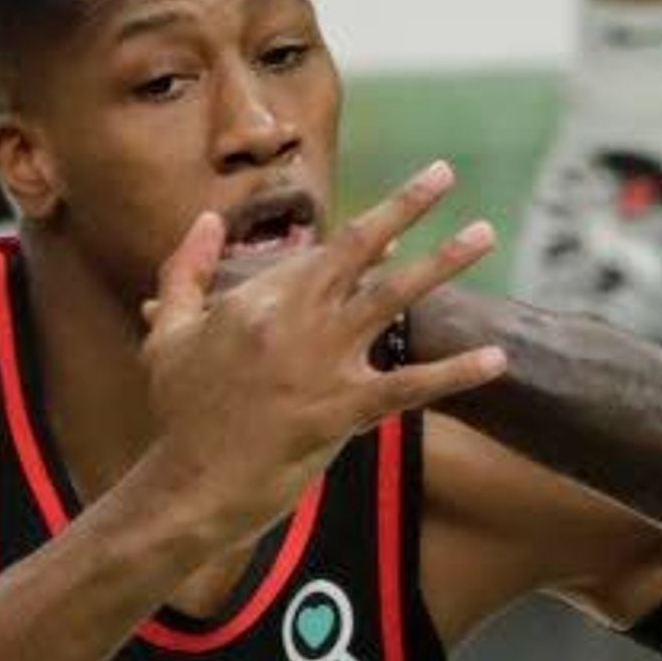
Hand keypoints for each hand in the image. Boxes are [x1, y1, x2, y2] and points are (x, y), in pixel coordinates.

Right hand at [134, 160, 503, 547]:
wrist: (189, 486)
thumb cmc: (178, 412)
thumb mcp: (166, 332)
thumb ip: (186, 270)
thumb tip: (205, 222)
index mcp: (257, 298)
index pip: (322, 252)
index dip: (364, 235)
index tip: (397, 224)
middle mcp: (295, 318)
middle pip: (360, 249)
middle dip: (406, 206)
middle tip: (444, 173)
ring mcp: (322, 363)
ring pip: (393, 299)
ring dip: (442, 263)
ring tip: (484, 233)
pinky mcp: (342, 411)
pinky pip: (409, 386)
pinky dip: (454, 373)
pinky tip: (495, 358)